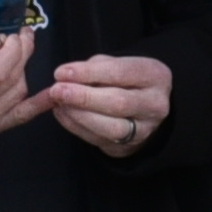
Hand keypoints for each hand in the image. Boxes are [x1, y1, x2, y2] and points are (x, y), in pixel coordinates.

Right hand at [0, 30, 56, 154]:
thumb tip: (1, 43)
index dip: (12, 50)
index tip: (14, 34)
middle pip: (10, 80)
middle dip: (22, 54)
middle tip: (23, 37)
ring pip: (17, 94)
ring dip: (23, 71)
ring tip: (17, 55)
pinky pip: (20, 118)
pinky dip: (39, 104)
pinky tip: (53, 92)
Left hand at [45, 52, 171, 158]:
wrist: (144, 107)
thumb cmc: (125, 80)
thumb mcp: (114, 65)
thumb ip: (91, 69)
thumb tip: (63, 78)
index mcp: (155, 76)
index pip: (120, 73)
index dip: (89, 73)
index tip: (61, 73)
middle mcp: (155, 105)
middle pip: (118, 103)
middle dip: (83, 97)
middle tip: (56, 91)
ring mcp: (144, 129)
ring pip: (111, 127)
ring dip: (79, 115)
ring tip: (58, 103)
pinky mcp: (128, 147)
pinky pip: (99, 140)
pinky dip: (75, 126)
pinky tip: (63, 113)